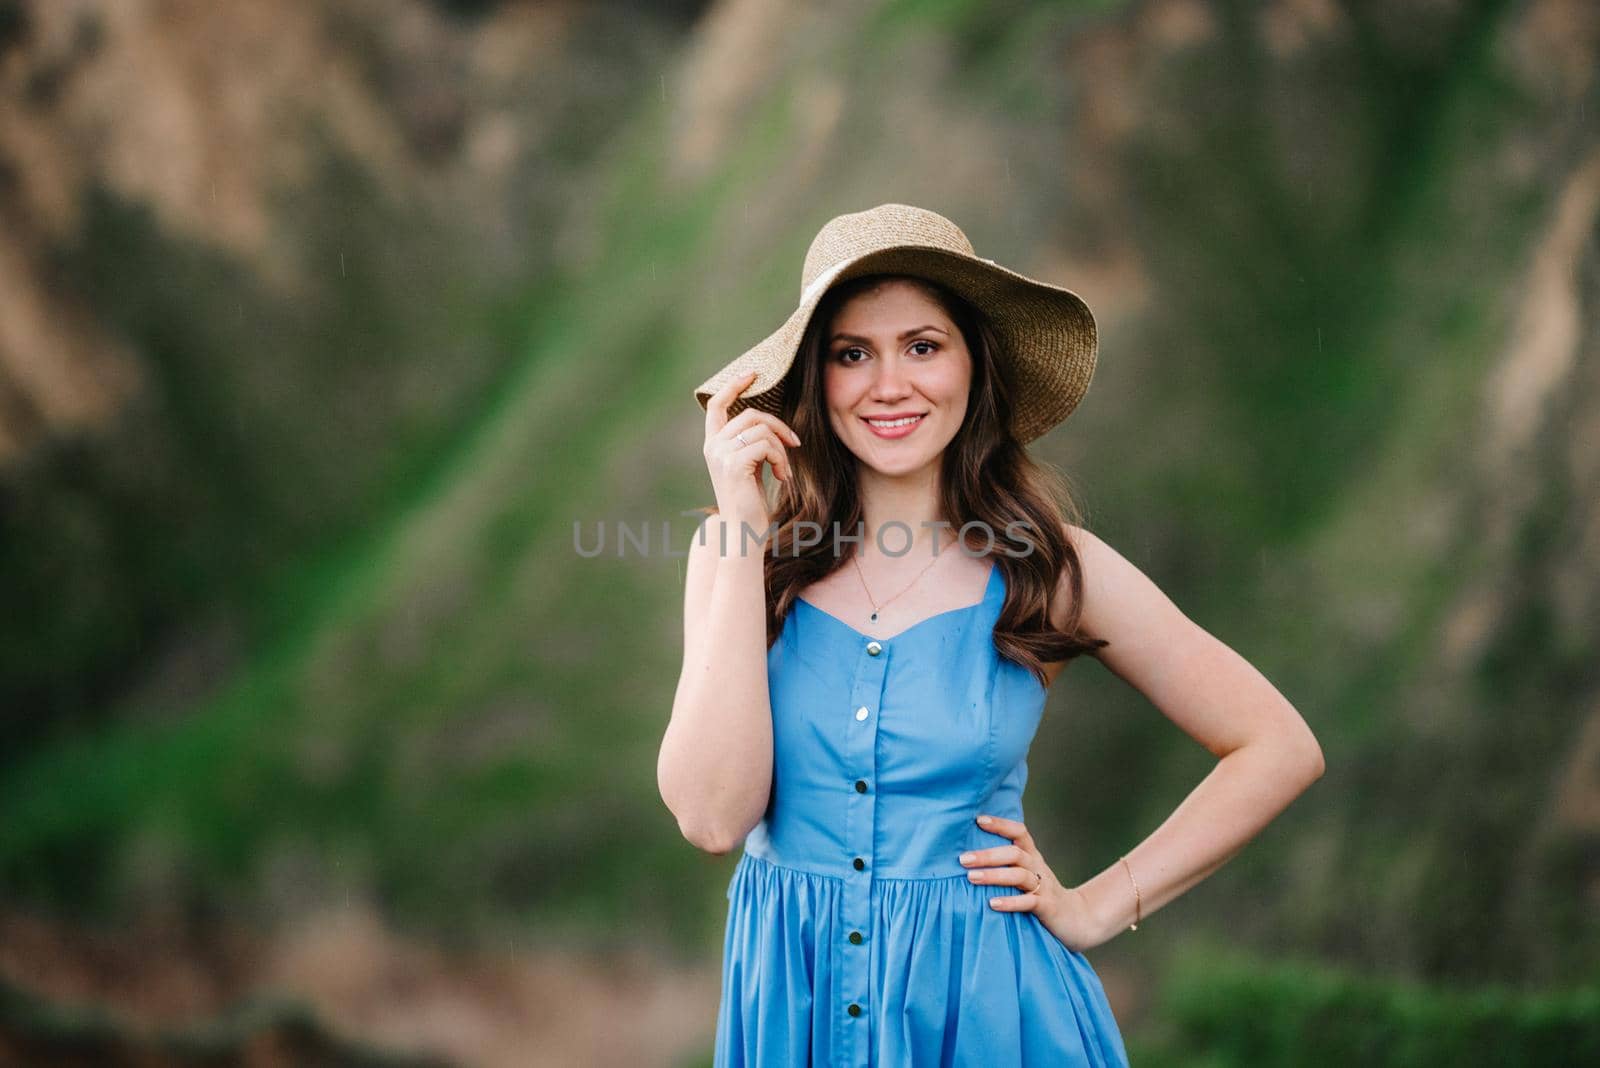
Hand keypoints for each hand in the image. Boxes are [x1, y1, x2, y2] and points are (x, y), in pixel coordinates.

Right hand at [702, 369, 801, 530]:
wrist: (743, 532)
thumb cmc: (750, 503)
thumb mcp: (750, 466)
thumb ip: (751, 443)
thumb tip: (769, 422)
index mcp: (713, 445)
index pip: (716, 406)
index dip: (734, 386)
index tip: (753, 374)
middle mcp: (712, 446)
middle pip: (751, 414)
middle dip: (778, 426)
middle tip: (794, 444)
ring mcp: (721, 454)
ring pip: (762, 429)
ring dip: (781, 449)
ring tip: (783, 470)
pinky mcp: (734, 464)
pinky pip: (766, 445)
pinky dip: (781, 460)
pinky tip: (781, 478)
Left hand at [959, 813, 1105, 952]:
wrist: (1078, 919)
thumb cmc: (1042, 895)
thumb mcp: (1026, 875)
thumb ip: (1006, 864)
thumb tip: (969, 856)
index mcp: (1032, 856)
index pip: (1019, 832)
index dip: (1000, 824)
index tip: (978, 820)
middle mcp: (1038, 867)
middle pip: (1014, 853)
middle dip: (988, 855)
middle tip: (963, 859)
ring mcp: (1044, 887)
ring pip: (1019, 875)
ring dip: (994, 875)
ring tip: (972, 878)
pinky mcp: (1047, 907)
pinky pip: (1029, 902)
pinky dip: (1011, 902)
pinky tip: (993, 904)